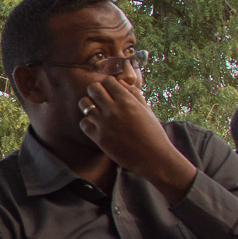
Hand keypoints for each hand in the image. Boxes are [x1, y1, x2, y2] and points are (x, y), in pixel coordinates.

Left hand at [79, 77, 196, 202]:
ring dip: (88, 104)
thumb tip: (120, 81)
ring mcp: (105, 124)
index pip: (107, 81)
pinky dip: (88, 122)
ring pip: (84, 104)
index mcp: (128, 101)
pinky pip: (83, 123)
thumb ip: (134, 93)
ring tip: (95, 110)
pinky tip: (96, 125)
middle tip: (99, 97)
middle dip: (95, 90)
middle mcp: (114, 110)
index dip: (107, 83)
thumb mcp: (147, 110)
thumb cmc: (153, 133)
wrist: (153, 158)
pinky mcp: (99, 138)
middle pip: (92, 88)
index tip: (109, 89)